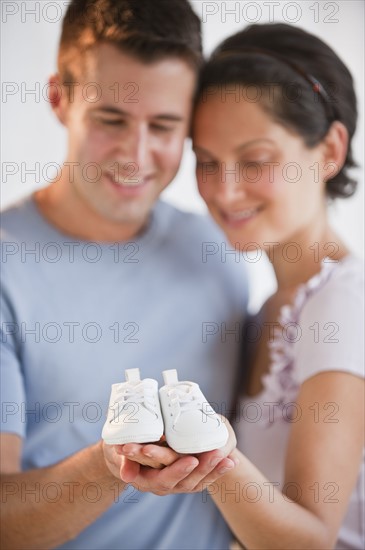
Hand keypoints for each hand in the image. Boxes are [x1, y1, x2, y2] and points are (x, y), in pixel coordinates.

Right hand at [117, 416, 237, 494]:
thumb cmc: (120, 451)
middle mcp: (164, 486)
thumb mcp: (117, 454)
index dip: (178, 470)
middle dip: (203, 468)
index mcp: (147, 480)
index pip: (164, 479)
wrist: (126, 456)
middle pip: (186, 481)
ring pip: (197, 481)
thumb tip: (126, 474)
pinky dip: (218, 471)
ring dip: (214, 470)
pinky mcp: (185, 479)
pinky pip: (204, 478)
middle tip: (216, 454)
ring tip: (228, 458)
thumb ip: (123, 462)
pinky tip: (231, 461)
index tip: (191, 460)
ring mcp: (176, 484)